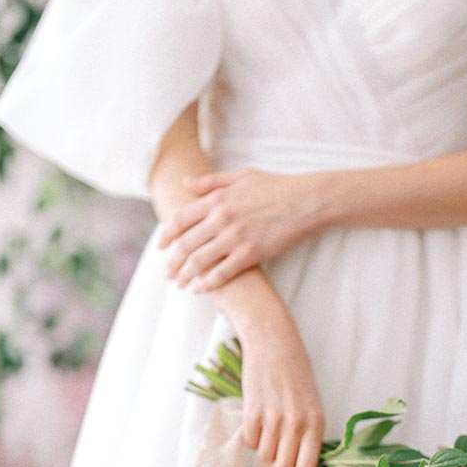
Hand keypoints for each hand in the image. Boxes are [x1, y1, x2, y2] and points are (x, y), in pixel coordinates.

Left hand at [158, 168, 325, 291]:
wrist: (306, 201)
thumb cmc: (276, 187)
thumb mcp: (241, 177)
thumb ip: (211, 182)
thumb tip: (185, 182)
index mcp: (216, 199)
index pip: (180, 220)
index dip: (166, 236)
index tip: (160, 247)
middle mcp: (221, 218)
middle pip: (186, 244)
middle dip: (173, 262)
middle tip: (168, 274)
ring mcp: (235, 237)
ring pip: (200, 261)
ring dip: (185, 276)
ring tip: (180, 285)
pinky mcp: (251, 253)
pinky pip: (222, 273)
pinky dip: (208, 283)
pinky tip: (200, 289)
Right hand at [239, 303, 324, 466]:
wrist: (273, 341)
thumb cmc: (295, 373)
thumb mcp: (311, 403)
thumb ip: (307, 434)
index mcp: (316, 422)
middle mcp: (297, 423)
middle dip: (278, 463)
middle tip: (278, 444)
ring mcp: (273, 419)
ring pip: (263, 456)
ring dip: (264, 446)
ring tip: (269, 422)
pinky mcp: (252, 412)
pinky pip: (248, 441)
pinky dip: (250, 435)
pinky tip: (257, 416)